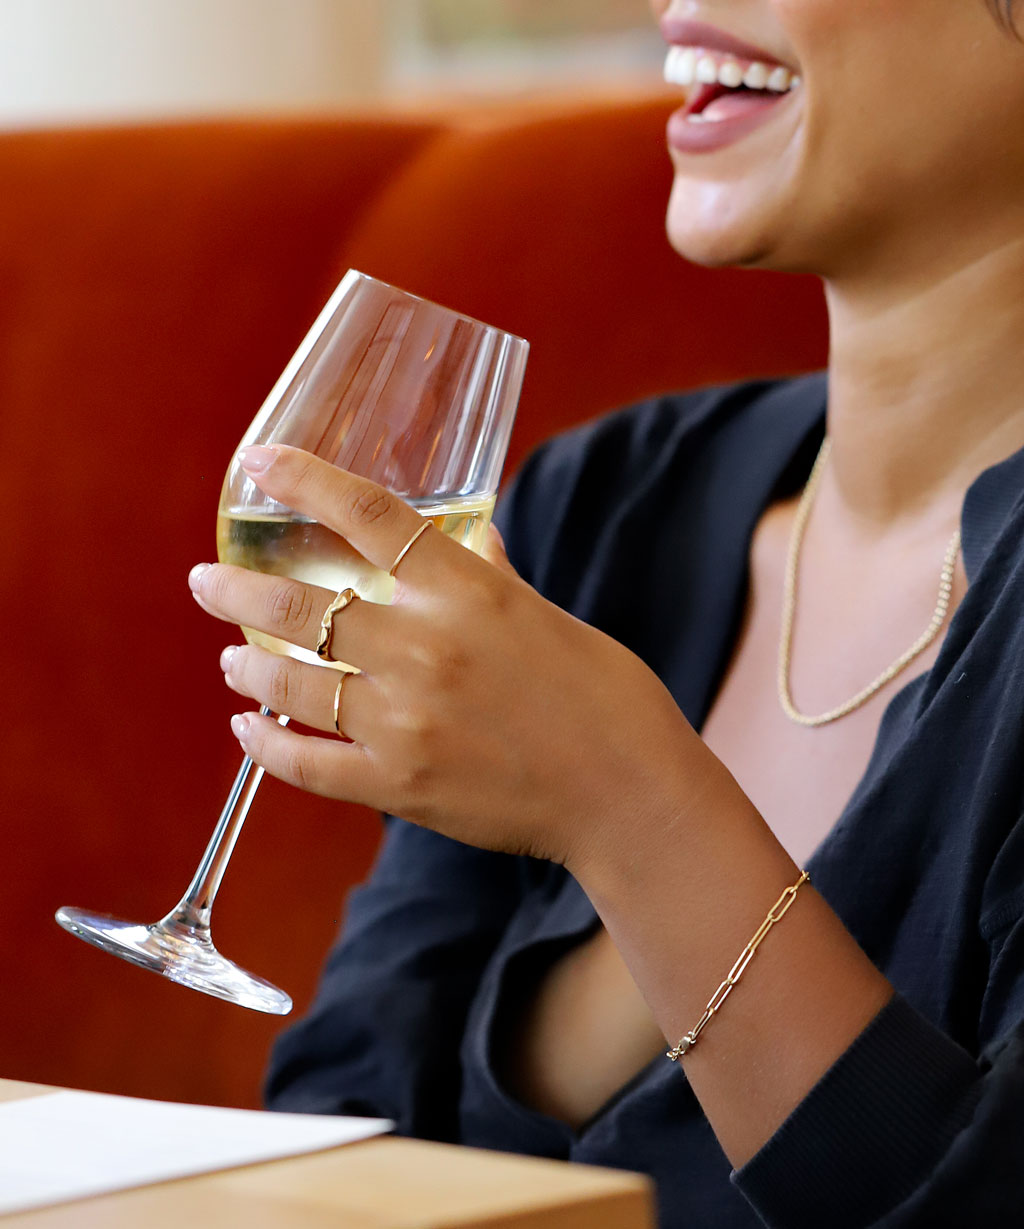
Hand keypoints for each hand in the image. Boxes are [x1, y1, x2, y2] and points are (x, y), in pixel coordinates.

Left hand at [189, 445, 706, 870]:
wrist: (630, 793)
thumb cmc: (606, 697)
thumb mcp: (549, 618)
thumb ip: (494, 576)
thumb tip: (472, 538)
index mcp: (468, 593)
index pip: (368, 514)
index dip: (303, 479)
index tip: (259, 460)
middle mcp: (426, 649)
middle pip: (301, 606)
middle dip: (236, 592)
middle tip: (206, 583)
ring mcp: (406, 722)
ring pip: (291, 686)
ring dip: (247, 669)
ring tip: (230, 662)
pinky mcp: (400, 786)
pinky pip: (306, 765)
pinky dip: (267, 748)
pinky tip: (248, 732)